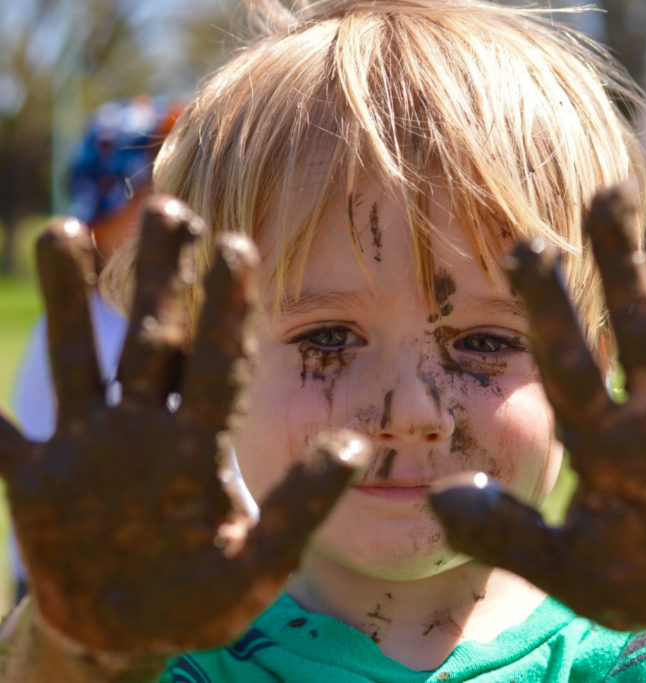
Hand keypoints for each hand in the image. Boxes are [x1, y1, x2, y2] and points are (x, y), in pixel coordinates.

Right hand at [0, 197, 367, 653]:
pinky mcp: (33, 481)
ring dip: (69, 301)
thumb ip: (302, 505)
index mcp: (200, 447)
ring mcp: (86, 449)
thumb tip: (356, 443)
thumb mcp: (260, 561)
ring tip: (64, 228)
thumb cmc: (205, 597)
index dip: (226, 311)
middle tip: (172, 207)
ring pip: (79, 361)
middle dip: (160, 279)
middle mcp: (145, 431)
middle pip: (152, 342)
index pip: (216, 367)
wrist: (131, 631)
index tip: (238, 246)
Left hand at [430, 184, 645, 631]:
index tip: (526, 244)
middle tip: (608, 190)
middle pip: (638, 327)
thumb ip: (508, 536)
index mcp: (603, 437)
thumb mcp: (565, 567)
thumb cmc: (635, 575)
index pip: (568, 362)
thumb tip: (440, 502)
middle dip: (622, 264)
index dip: (548, 307)